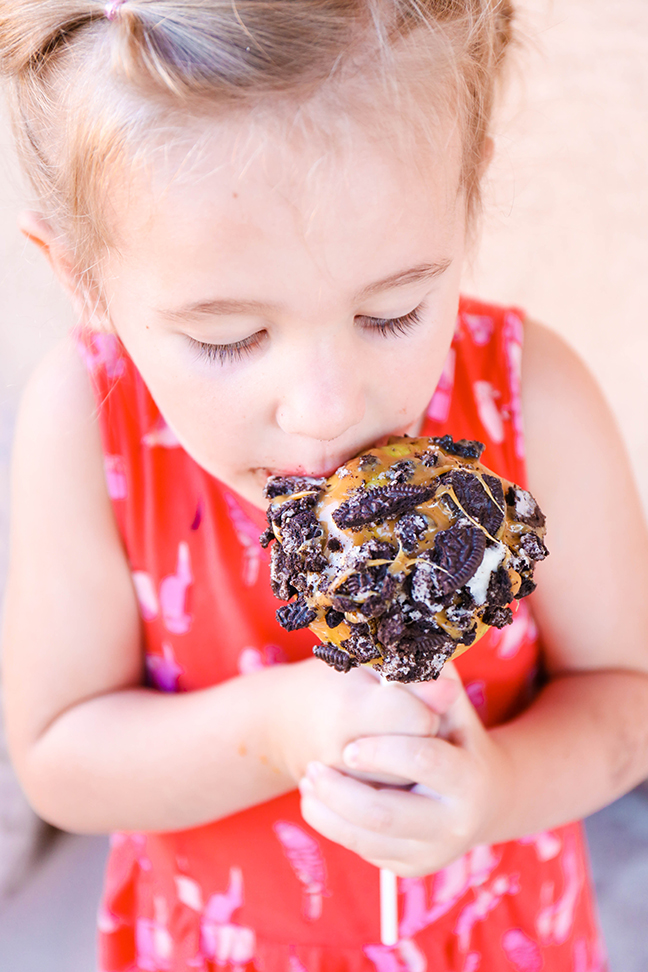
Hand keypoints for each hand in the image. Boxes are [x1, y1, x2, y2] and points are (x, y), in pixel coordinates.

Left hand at [297, 664, 512, 876]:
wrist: (482, 798)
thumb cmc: (454, 734)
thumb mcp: (449, 703)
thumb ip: (429, 677)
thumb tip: (413, 649)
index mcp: (470, 777)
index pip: (424, 761)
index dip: (384, 751)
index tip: (350, 747)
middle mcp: (457, 824)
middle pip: (386, 814)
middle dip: (341, 792)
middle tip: (311, 770)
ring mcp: (435, 852)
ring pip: (368, 839)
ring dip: (328, 811)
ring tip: (306, 782)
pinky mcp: (412, 868)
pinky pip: (364, 852)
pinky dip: (334, 826)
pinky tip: (318, 801)